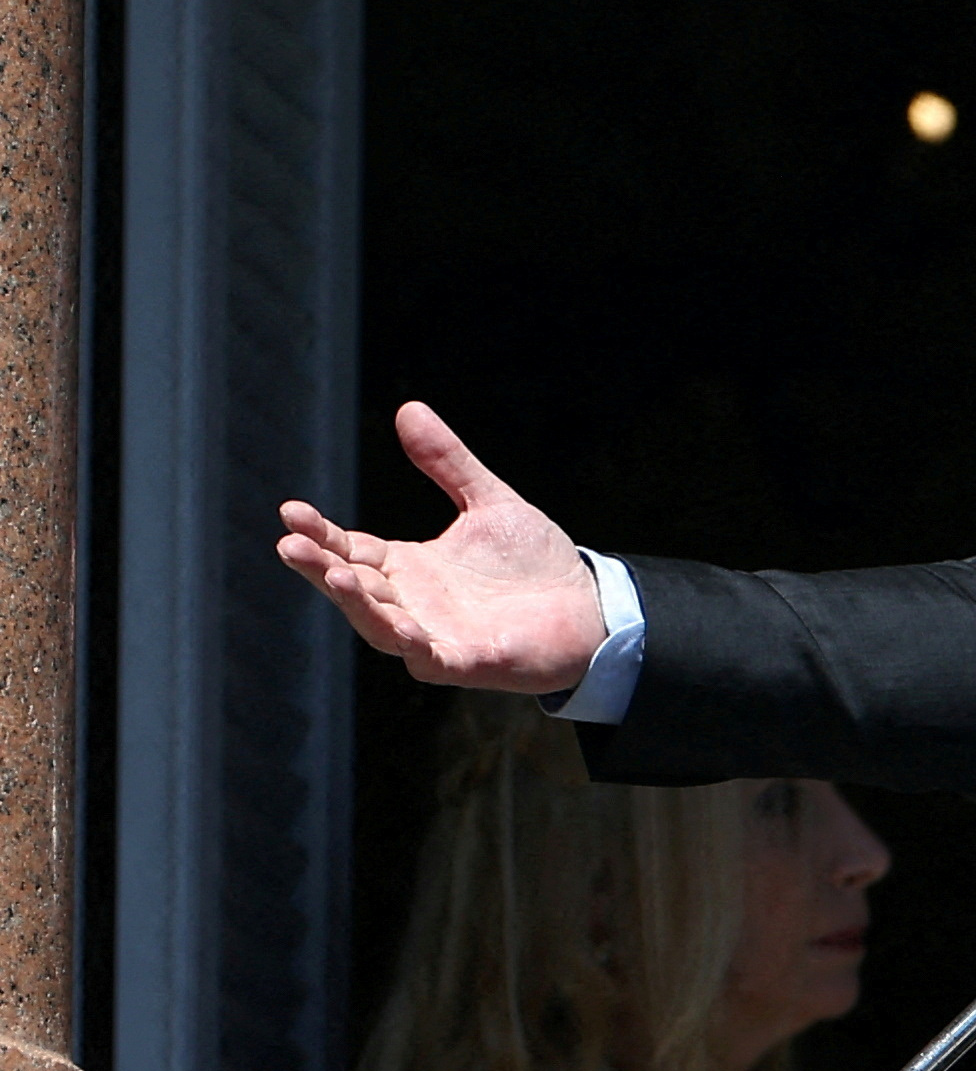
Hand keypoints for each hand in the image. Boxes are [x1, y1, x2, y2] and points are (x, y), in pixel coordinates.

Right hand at [275, 403, 607, 693]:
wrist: (590, 607)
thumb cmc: (535, 563)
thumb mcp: (488, 502)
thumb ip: (448, 463)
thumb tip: (409, 409)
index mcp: (408, 567)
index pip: (350, 548)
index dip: (320, 533)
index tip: (291, 510)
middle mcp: (412, 602)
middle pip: (353, 585)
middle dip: (320, 566)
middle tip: (290, 544)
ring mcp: (435, 635)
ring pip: (379, 624)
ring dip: (355, 602)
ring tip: (334, 574)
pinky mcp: (466, 662)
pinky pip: (429, 657)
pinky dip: (412, 643)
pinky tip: (403, 626)